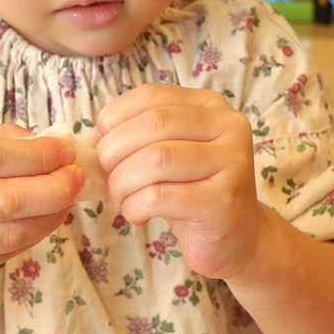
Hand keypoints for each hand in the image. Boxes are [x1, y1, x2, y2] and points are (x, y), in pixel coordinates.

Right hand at [0, 124, 82, 288]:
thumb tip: (47, 142)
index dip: (37, 156)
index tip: (66, 150)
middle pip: (3, 200)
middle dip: (52, 188)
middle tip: (77, 176)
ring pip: (7, 233)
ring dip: (49, 215)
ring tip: (67, 196)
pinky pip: (0, 253)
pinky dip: (30, 234)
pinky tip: (43, 217)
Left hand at [96, 84, 263, 279]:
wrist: (238, 237)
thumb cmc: (193, 191)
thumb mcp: (170, 151)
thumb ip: (141, 134)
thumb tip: (95, 136)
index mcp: (210, 105)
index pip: (151, 96)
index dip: (114, 118)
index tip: (102, 144)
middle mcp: (228, 126)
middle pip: (152, 125)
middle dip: (114, 152)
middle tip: (107, 178)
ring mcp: (232, 163)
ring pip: (155, 159)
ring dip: (122, 183)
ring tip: (120, 199)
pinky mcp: (224, 202)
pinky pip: (160, 196)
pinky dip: (135, 207)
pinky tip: (137, 215)